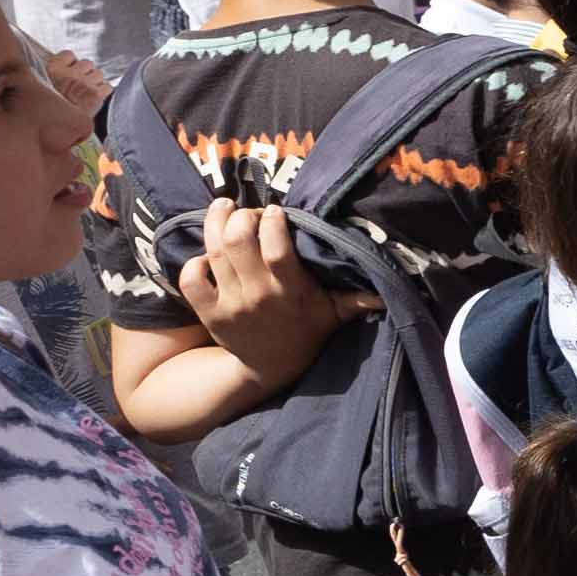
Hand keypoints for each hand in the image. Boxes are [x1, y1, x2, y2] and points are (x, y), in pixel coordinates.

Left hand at [176, 199, 363, 381]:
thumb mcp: (333, 315)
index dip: (273, 223)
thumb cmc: (305, 332)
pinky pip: (191, 279)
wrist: (269, 368)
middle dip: (242, 216)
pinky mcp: (208, 312)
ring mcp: (230, 304)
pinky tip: (207, 253)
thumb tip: (385, 293)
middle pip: (238, 242)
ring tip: (223, 207)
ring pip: (213, 252)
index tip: (276, 210)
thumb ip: (356, 300)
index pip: (277, 250)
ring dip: (216, 223)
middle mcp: (258, 296)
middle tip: (249, 212)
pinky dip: (194, 261)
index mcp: (291, 292)